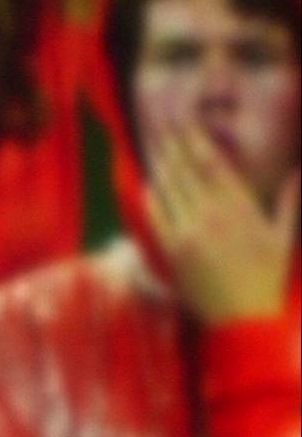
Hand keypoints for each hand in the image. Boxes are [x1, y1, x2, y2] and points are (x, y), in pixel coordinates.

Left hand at [144, 124, 299, 326]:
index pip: (213, 164)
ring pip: (170, 189)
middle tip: (162, 119)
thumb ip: (289, 202)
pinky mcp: (173, 250)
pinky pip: (158, 216)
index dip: (197, 140)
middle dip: (173, 143)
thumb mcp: (283, 237)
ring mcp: (189, 232)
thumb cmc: (266, 278)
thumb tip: (297, 172)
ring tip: (154, 141)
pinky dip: (153, 196)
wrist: (243, 318)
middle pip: (187, 170)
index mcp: (240, 208)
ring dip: (161, 163)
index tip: (187, 121)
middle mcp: (212, 215)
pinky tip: (149, 181)